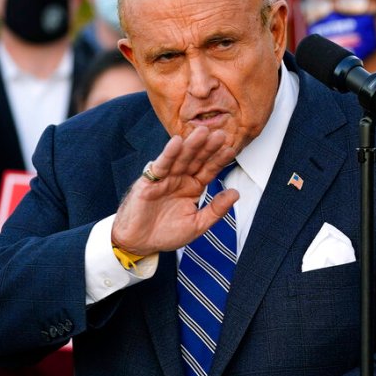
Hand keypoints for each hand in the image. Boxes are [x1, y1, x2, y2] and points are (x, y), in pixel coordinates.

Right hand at [111, 126, 238, 255]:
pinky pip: (161, 165)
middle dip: (208, 147)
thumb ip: (217, 209)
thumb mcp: (198, 224)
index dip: (219, 160)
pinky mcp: (150, 180)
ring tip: (202, 132)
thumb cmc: (167, 233)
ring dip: (191, 145)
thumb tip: (236, 193)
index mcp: (194, 187)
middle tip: (220, 134)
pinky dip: (168, 154)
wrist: (140, 243)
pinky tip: (177, 142)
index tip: (231, 149)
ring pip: (181, 158)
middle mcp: (181, 179)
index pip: (209, 170)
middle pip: (197, 160)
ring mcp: (166, 178)